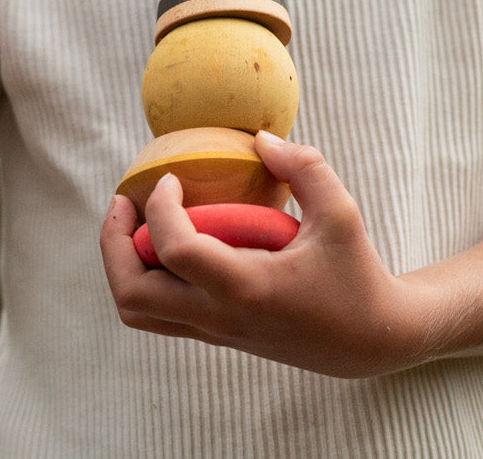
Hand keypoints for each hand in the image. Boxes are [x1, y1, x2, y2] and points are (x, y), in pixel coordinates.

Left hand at [100, 132, 425, 377]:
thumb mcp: (342, 212)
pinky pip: (157, 312)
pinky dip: (144, 275)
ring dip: (122, 264)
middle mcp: (221, 317)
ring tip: (133, 221)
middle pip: (132, 296)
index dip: (159, 209)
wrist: (369, 343)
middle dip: (113, 244)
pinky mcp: (216, 334)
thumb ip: (304, 167)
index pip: (176, 251)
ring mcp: (214, 332)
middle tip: (124, 201)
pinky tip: (165, 238)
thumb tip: (258, 138)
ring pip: (136, 311)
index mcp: (247, 289)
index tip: (169, 178)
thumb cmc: (356, 274)